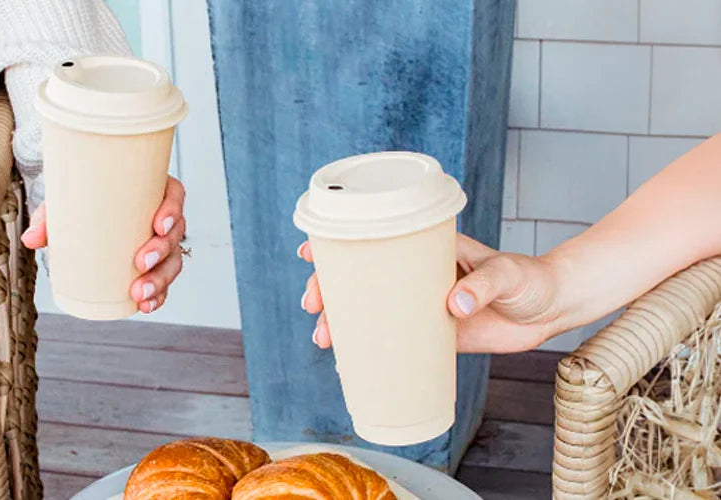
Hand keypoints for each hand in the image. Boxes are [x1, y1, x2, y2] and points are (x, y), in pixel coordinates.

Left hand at [22, 175, 186, 313]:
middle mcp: (161, 216)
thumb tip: (31, 239)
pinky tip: (146, 305)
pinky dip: (158, 295)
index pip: (174, 195)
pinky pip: (164, 281)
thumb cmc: (81, 200)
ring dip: (161, 279)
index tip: (158, 225)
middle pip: (175, 232)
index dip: (173, 210)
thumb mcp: (65, 202)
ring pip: (173, 260)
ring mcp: (160, 242)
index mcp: (150, 190)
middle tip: (141, 262)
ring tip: (140, 293)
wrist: (80, 211)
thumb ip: (49, 217)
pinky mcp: (154, 264)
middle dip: (163, 250)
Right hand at [298, 234, 568, 352]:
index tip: (311, 252)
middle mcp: (418, 277)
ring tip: (325, 338)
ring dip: (342, 322)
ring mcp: (424, 307)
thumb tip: (452, 306)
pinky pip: (395, 342)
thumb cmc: (529, 278)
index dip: (338, 246)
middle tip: (315, 305)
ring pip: (372, 312)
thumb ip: (481, 286)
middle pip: (362, 279)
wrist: (552, 308)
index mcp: (428, 250)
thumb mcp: (505, 274)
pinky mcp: (436, 336)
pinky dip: (370, 350)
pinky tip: (348, 362)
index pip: (375, 241)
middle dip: (330, 290)